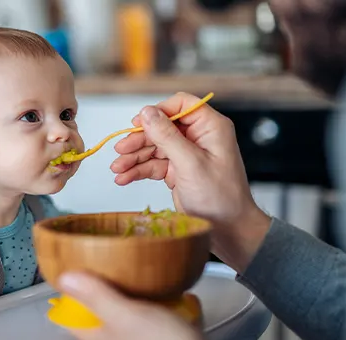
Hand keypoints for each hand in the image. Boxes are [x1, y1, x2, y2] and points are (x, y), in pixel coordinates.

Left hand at [58, 272, 229, 339]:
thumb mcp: (124, 315)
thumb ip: (95, 296)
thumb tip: (64, 277)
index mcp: (101, 338)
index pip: (71, 316)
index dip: (69, 292)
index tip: (73, 266)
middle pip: (99, 312)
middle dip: (101, 286)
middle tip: (106, 260)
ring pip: (126, 312)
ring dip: (130, 291)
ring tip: (135, 268)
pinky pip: (154, 316)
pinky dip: (158, 301)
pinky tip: (166, 288)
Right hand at [111, 92, 271, 272]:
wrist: (228, 229)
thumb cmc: (220, 198)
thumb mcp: (191, 164)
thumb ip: (167, 136)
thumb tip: (147, 112)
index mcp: (210, 127)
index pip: (181, 104)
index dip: (158, 111)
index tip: (138, 123)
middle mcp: (198, 137)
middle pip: (161, 127)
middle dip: (139, 139)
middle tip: (120, 150)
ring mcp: (187, 154)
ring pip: (154, 147)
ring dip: (134, 157)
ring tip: (117, 169)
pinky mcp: (178, 171)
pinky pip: (153, 164)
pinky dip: (138, 171)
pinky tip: (124, 178)